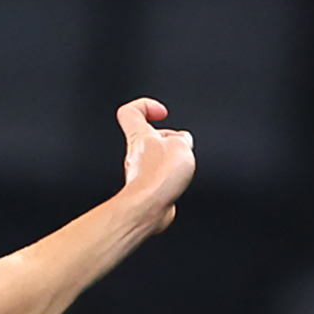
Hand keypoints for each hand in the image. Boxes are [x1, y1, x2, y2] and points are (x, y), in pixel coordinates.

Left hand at [116, 98, 195, 223]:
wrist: (149, 208)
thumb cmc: (158, 178)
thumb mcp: (181, 145)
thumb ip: (182, 138)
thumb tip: (183, 141)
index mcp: (139, 135)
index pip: (130, 112)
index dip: (146, 106)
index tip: (161, 111)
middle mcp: (135, 153)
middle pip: (147, 135)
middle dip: (167, 136)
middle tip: (178, 141)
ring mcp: (139, 171)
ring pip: (155, 157)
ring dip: (170, 157)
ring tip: (181, 164)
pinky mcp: (146, 188)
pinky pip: (158, 176)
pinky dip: (169, 176)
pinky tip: (177, 181)